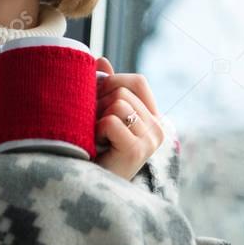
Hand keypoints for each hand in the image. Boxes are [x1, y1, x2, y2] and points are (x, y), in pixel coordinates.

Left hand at [93, 56, 164, 180]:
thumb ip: (105, 86)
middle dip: (100, 103)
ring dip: (97, 117)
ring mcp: (150, 140)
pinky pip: (111, 120)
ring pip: (118, 103)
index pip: (138, 81)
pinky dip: (97, 130)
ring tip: (95, 136)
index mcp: (153, 117)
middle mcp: (158, 128)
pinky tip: (97, 146)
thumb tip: (101, 60)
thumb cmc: (93, 148)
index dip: (112, 83)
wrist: (85, 185)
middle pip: (124, 91)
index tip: (98, 101)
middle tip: (93, 126)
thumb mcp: (100, 112)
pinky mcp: (137, 150)